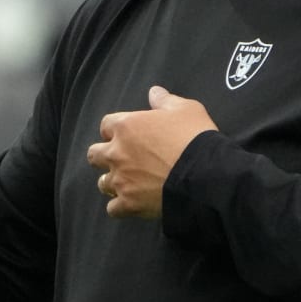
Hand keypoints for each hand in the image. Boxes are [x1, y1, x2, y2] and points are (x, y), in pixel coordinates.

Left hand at [86, 85, 215, 218]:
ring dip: (112, 182)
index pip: (106, 125)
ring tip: (128, 183)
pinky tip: (132, 205)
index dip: (115, 130)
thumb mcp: (185, 109)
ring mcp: (120, 180)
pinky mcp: (129, 203)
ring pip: (102, 183)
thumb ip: (165, 100)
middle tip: (122, 159)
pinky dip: (121, 207)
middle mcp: (116, 153)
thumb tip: (153, 92)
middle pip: (94, 154)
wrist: (205, 174)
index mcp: (126, 127)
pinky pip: (113, 209)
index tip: (127, 134)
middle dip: (105, 156)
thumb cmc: (195, 137)